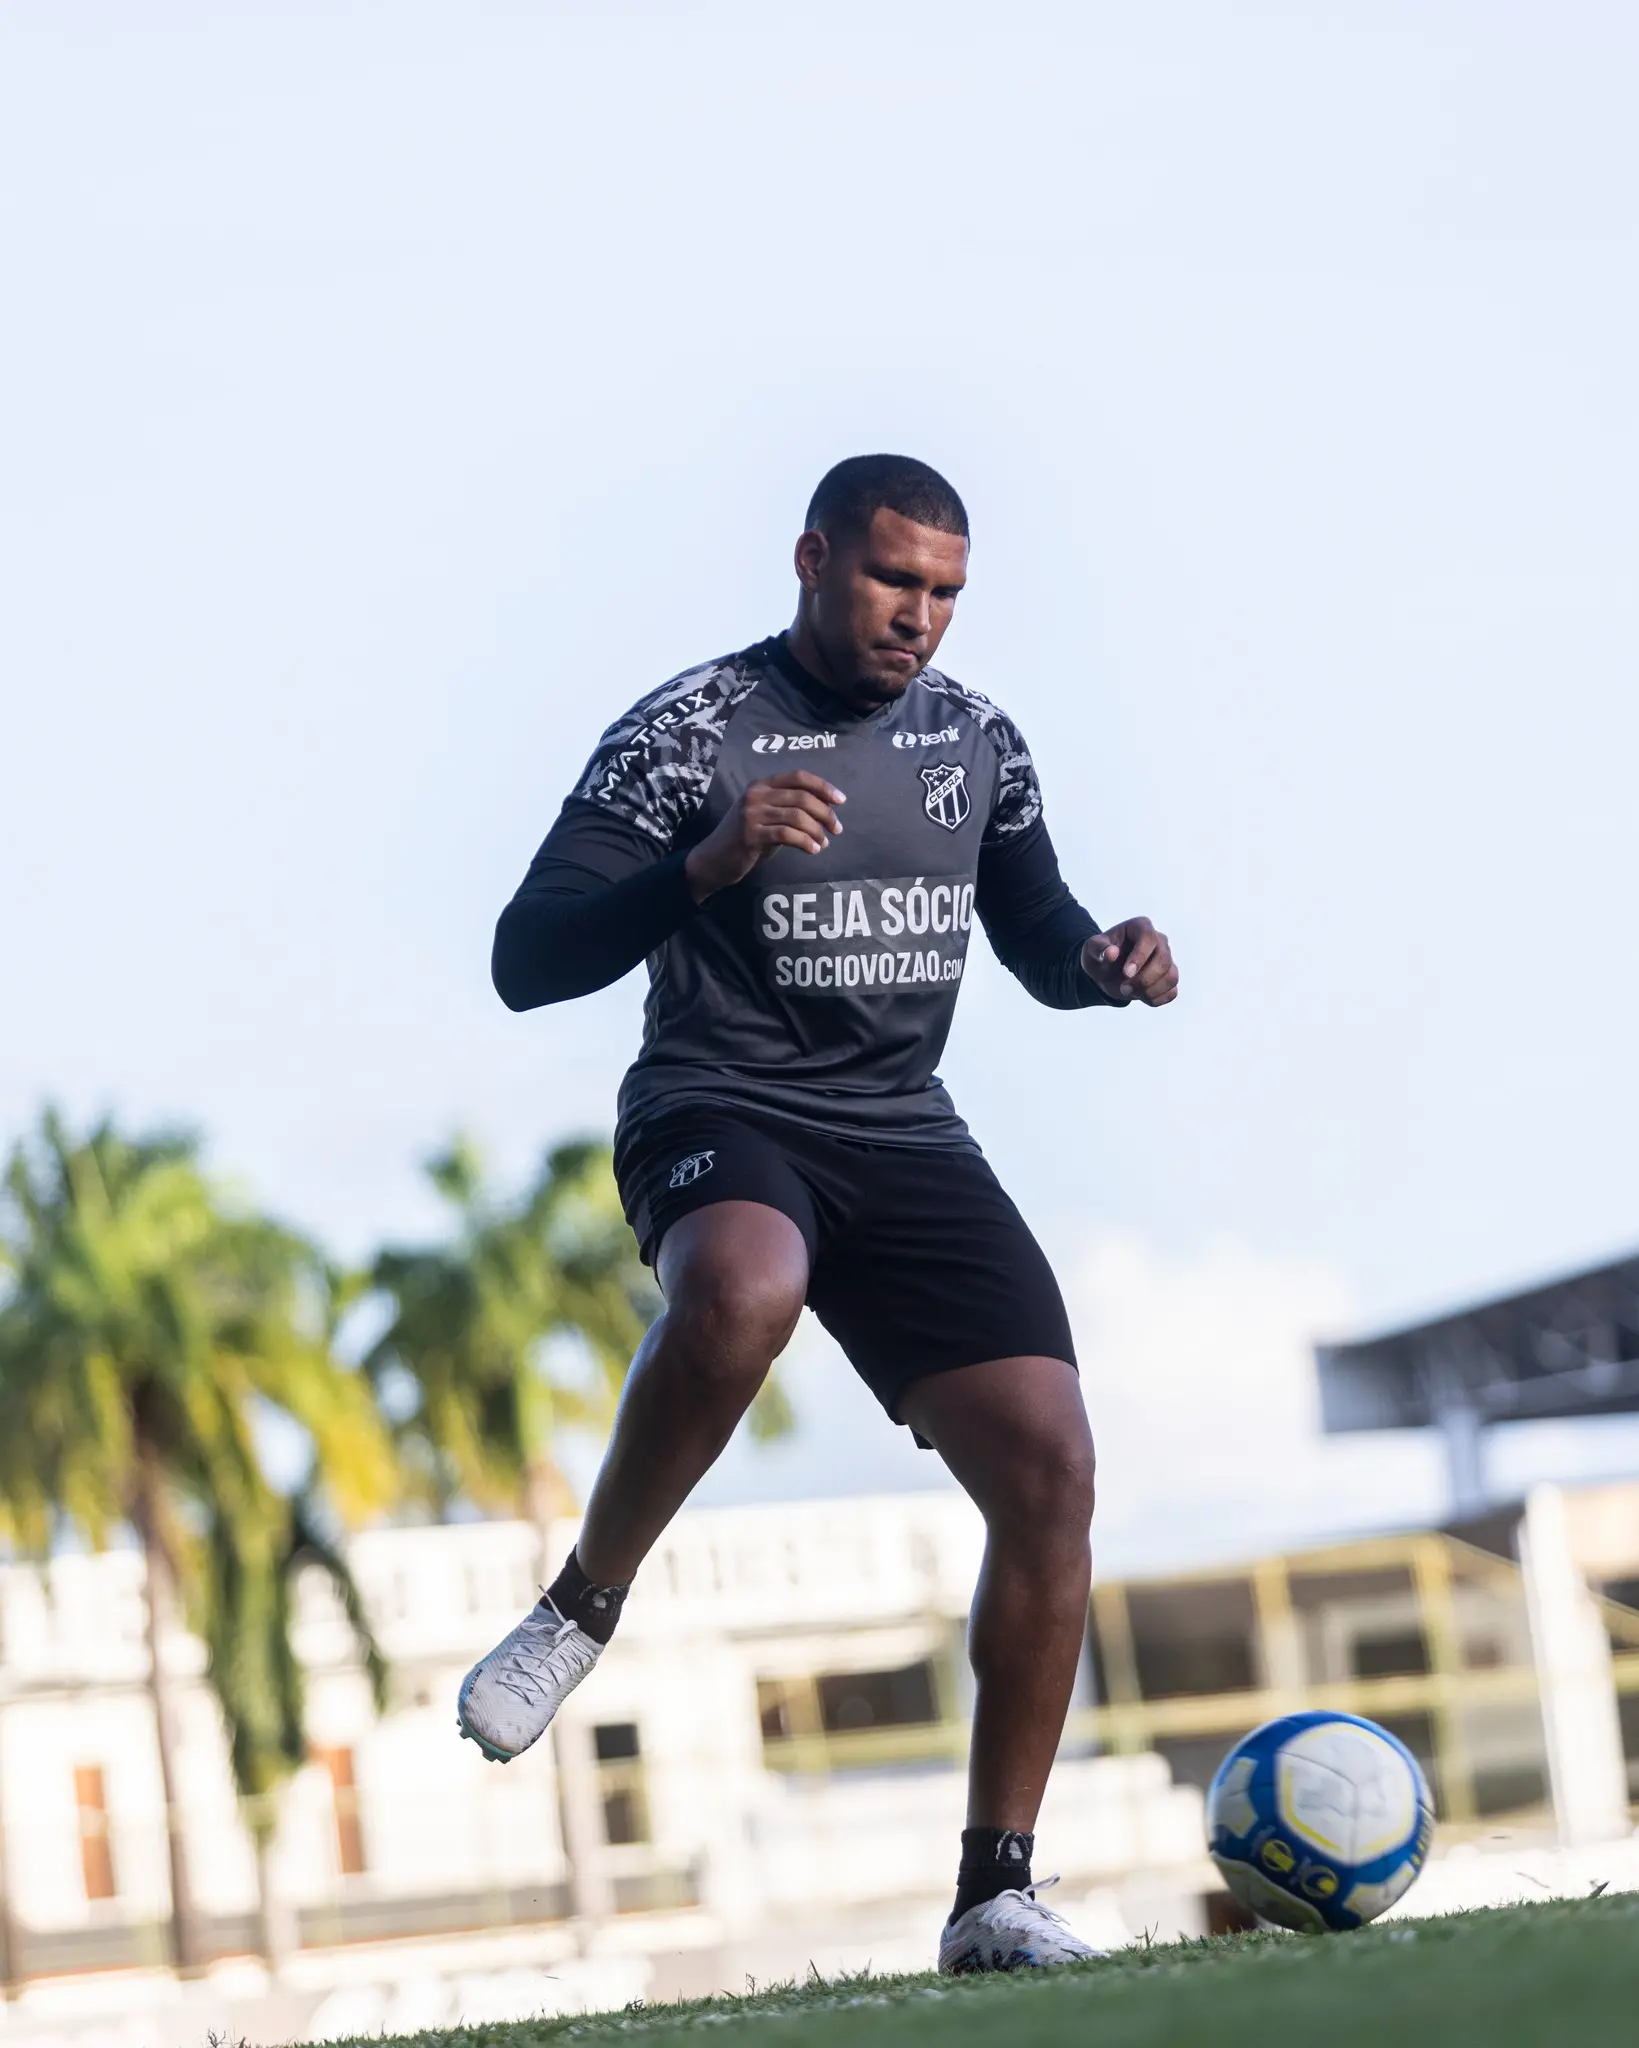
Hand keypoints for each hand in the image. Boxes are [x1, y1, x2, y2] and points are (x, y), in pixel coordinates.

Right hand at [684, 772, 845, 902]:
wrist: (714, 860)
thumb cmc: (744, 840)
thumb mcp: (766, 818)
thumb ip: (788, 810)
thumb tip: (825, 812)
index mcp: (761, 785)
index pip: (798, 776)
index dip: (822, 786)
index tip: (841, 800)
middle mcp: (756, 794)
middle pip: (801, 796)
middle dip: (825, 813)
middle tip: (837, 829)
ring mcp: (751, 813)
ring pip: (797, 815)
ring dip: (817, 830)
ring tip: (824, 843)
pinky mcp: (750, 833)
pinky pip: (787, 834)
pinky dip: (805, 842)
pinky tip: (813, 850)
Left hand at [1081, 917, 1177, 1005]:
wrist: (1106, 972)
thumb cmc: (1100, 955)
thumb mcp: (1091, 949)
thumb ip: (1098, 948)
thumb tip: (1112, 952)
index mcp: (1140, 927)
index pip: (1149, 938)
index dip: (1140, 957)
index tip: (1126, 973)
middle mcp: (1159, 941)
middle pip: (1164, 959)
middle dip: (1144, 979)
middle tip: (1123, 988)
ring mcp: (1166, 960)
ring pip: (1171, 976)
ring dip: (1150, 990)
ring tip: (1130, 993)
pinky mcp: (1168, 978)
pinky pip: (1172, 992)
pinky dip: (1156, 999)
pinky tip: (1140, 997)